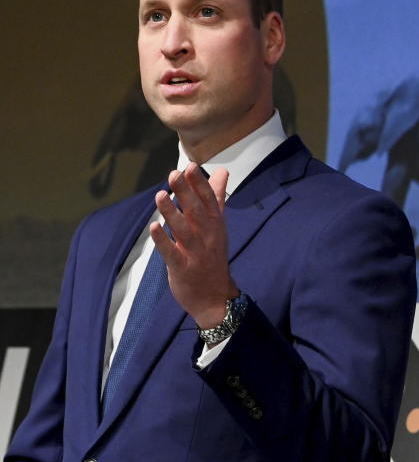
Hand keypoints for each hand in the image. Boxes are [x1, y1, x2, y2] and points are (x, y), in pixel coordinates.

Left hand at [150, 163, 238, 328]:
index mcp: (215, 224)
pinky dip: (163, 241)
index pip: (209, 200)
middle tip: (174, 174)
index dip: (199, 183)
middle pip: (196, 211)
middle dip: (185, 192)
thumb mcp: (218, 225)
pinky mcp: (182, 268)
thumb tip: (222, 171)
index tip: (190, 166)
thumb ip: (217, 197)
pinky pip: (171, 253)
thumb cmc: (213, 255)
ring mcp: (195, 252)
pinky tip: (154, 227)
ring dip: (172, 212)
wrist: (215, 296)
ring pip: (183, 229)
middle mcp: (207, 236)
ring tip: (160, 195)